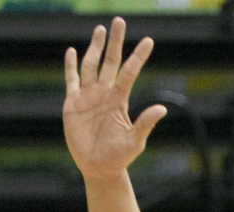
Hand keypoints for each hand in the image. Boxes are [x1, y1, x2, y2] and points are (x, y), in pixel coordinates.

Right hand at [63, 17, 166, 181]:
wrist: (98, 168)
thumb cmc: (119, 157)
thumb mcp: (135, 141)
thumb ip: (146, 124)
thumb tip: (163, 108)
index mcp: (119, 100)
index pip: (129, 72)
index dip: (139, 56)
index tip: (149, 40)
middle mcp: (105, 94)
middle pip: (110, 61)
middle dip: (114, 42)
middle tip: (119, 20)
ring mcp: (88, 97)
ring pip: (91, 65)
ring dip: (95, 48)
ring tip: (100, 29)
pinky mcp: (73, 104)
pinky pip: (71, 80)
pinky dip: (70, 66)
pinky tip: (72, 51)